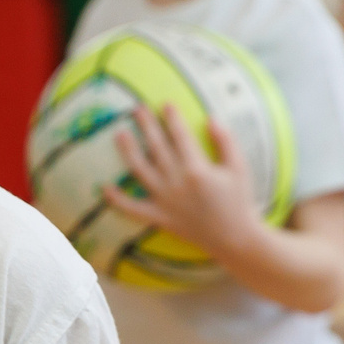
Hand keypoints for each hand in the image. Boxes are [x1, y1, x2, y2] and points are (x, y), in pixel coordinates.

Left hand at [103, 104, 260, 261]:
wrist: (234, 239)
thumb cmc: (239, 202)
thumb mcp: (239, 168)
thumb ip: (225, 141)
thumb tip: (211, 118)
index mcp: (197, 169)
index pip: (180, 135)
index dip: (172, 117)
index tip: (165, 104)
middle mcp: (176, 182)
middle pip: (156, 147)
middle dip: (146, 125)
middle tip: (137, 108)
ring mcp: (165, 201)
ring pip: (140, 170)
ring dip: (128, 151)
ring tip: (119, 134)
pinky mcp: (159, 217)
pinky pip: (133, 209)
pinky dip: (117, 200)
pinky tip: (104, 187)